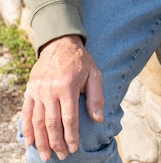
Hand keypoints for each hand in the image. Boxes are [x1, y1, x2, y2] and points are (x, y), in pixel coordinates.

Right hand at [21, 35, 103, 160]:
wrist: (60, 43)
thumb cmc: (80, 60)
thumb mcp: (94, 74)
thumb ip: (95, 96)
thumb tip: (98, 119)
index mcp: (67, 86)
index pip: (69, 118)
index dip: (71, 136)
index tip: (74, 148)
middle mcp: (50, 89)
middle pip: (52, 123)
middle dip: (57, 142)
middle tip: (62, 156)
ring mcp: (38, 90)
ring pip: (38, 121)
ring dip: (41, 141)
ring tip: (46, 155)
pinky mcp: (30, 89)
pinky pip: (26, 112)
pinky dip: (27, 128)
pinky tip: (30, 141)